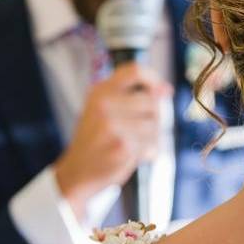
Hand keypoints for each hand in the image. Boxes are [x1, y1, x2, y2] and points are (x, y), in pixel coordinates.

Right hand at [53, 64, 172, 219]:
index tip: (162, 92)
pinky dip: (148, 152)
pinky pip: (152, 144)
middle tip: (138, 131)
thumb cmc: (97, 139)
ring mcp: (112, 125)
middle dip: (153, 117)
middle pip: (152, 101)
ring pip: (155, 125)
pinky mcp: (123, 146)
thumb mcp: (106, 109)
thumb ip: (135, 96)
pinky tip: (132, 155)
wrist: (77, 172)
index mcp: (100, 91)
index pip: (135, 71)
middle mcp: (104, 104)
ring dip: (151, 138)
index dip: (154, 79)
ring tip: (132, 144)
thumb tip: (167, 89)